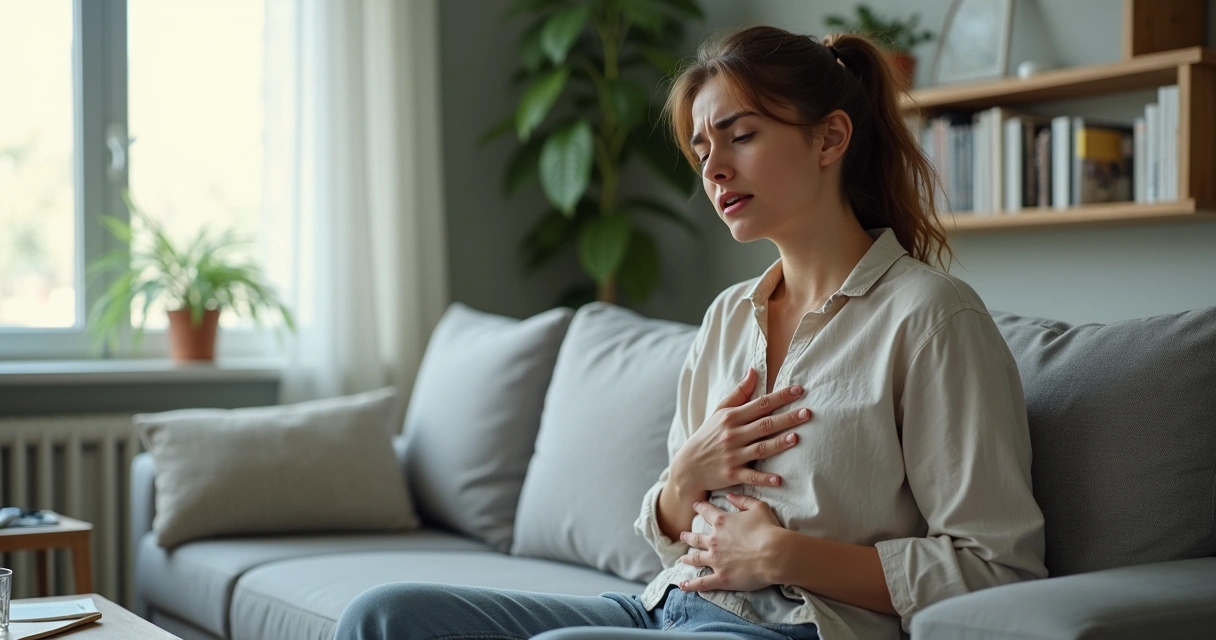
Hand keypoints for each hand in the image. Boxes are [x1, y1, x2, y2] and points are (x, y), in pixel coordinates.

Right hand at [670, 368, 810, 494]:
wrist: (688, 466)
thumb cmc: (708, 435)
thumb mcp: (719, 411)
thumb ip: (739, 393)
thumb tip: (754, 371)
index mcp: (731, 417)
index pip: (761, 404)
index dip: (781, 397)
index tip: (800, 390)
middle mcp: (732, 435)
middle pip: (764, 425)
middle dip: (786, 418)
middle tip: (807, 413)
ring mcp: (732, 456)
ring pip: (760, 449)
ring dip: (778, 444)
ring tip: (796, 438)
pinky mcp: (731, 475)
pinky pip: (750, 476)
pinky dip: (764, 478)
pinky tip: (779, 479)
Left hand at [677, 492, 782, 592]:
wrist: (774, 554)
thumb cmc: (768, 529)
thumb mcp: (759, 507)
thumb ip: (743, 500)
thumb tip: (729, 494)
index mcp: (722, 522)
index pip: (707, 512)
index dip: (700, 508)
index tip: (695, 506)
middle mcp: (714, 541)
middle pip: (696, 538)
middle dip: (688, 536)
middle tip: (682, 535)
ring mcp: (715, 560)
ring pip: (696, 558)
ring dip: (687, 559)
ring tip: (681, 559)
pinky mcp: (720, 577)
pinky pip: (702, 582)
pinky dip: (691, 585)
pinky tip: (683, 585)